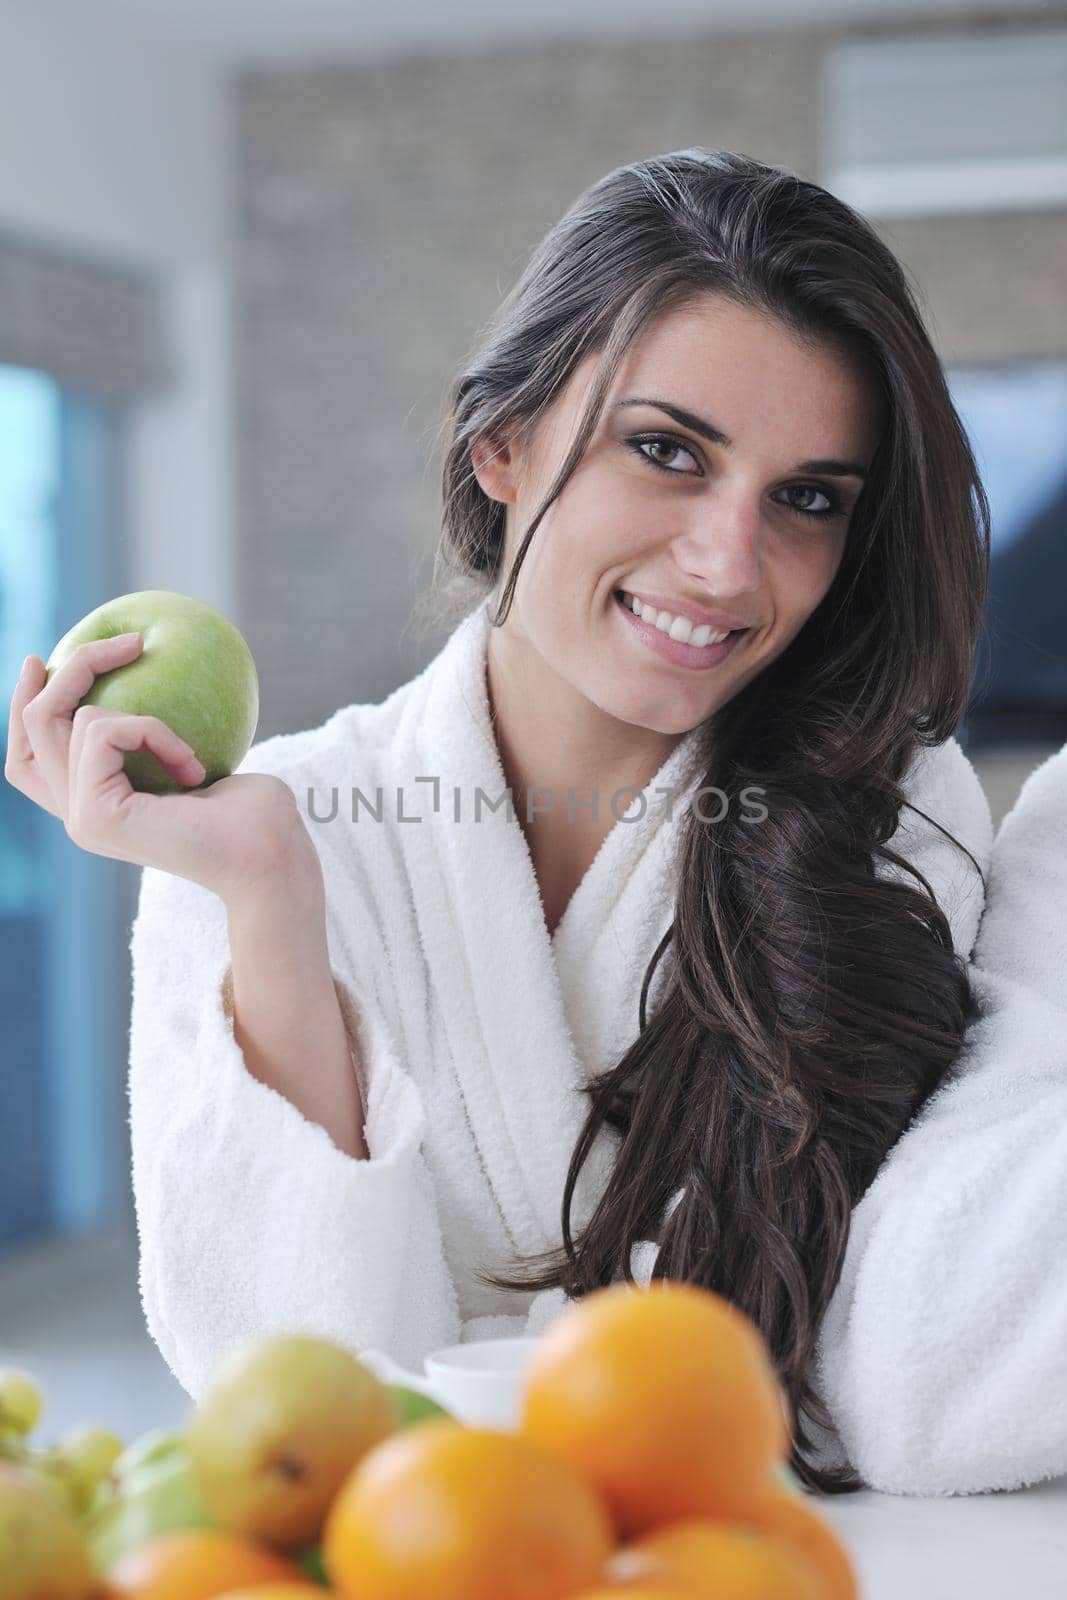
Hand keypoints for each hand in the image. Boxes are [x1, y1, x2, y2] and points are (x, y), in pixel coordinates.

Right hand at [5, 634, 312, 902]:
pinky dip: (153, 731)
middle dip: (67, 675)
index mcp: (96, 808)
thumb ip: (160, 738)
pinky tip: (191, 770)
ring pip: (73, 718)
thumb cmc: (253, 815)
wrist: (269, 857)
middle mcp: (77, 817)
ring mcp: (81, 818)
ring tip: (189, 757)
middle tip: (127, 644)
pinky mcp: (94, 812)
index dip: (24, 705)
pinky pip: (105, 729)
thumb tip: (152, 678)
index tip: (44, 660)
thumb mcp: (196, 759)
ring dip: (145, 718)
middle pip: (34, 728)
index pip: (28, 760)